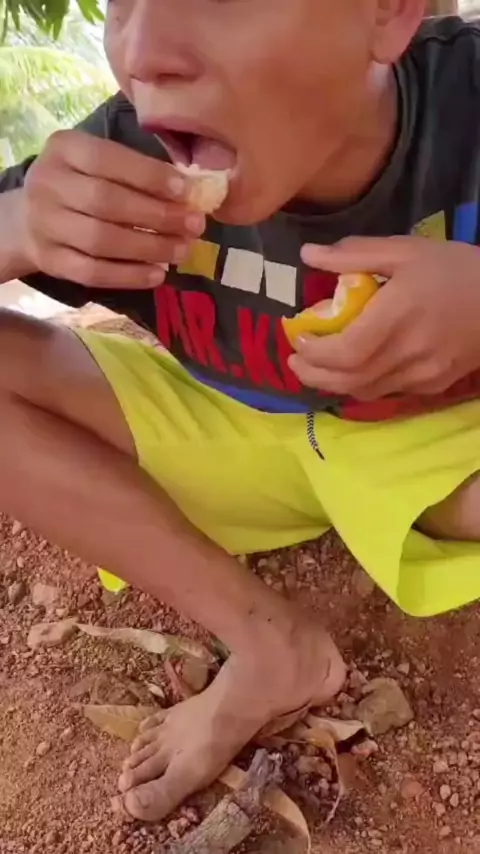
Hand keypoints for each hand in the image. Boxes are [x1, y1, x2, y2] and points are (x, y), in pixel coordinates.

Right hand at [22, 130, 204, 288]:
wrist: (27, 218)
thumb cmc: (79, 183)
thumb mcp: (97, 161)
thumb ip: (135, 169)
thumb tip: (191, 191)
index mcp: (64, 149)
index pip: (107, 159)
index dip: (149, 176)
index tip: (187, 191)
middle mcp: (48, 184)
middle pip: (106, 202)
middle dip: (157, 215)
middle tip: (194, 225)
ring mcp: (45, 225)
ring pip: (101, 241)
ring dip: (149, 248)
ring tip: (183, 250)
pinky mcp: (50, 261)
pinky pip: (92, 273)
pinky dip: (129, 276)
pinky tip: (158, 274)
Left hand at [289, 236, 479, 399]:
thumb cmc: (455, 269)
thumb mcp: (406, 250)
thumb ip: (354, 254)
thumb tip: (307, 254)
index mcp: (398, 315)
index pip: (345, 350)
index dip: (315, 352)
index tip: (298, 338)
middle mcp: (408, 351)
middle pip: (349, 378)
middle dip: (314, 374)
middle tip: (295, 362)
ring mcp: (422, 374)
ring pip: (365, 391)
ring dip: (333, 384)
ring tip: (316, 369)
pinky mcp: (432, 385)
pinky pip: (386, 391)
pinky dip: (361, 384)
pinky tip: (352, 371)